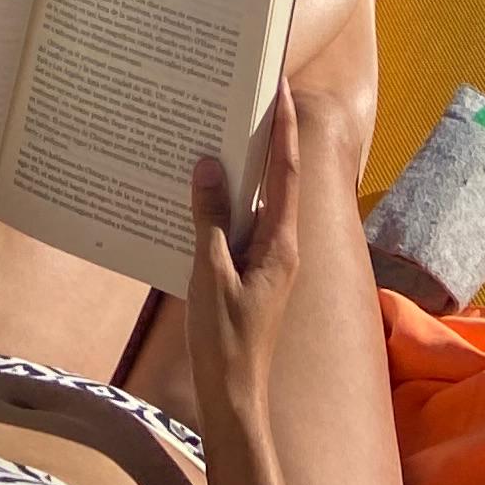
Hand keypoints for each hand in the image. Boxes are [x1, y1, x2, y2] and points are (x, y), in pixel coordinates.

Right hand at [185, 91, 302, 453]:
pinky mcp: (250, 276)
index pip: (284, 172)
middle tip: (243, 96)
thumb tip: (210, 164)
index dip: (283, 127)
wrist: (233, 399)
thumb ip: (211, 219)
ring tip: (217, 132)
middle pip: (275, 181)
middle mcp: (281, 247)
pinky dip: (224, 203)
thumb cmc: (224, 342)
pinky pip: (240, 226)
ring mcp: (267, 262)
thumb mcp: (211, 275)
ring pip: (256, 203)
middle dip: (263, 138)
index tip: (280, 85)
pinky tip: (200, 195)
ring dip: (241, 170)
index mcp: (280, 244)